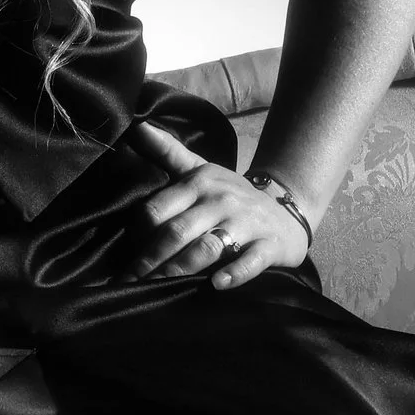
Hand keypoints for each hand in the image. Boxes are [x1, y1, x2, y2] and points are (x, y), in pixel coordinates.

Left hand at [119, 120, 310, 288]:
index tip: (126, 257)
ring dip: (181, 269)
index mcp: (199, 183)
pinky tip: (217, 284)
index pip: (158, 210)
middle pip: (177, 231)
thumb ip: (168, 152)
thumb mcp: (201, 170)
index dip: (138, 235)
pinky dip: (234, 273)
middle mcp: (221, 201)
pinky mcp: (269, 246)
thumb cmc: (231, 194)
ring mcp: (246, 223)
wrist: (287, 206)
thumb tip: (137, 126)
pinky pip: (250, 261)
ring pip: (208, 247)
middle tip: (130, 282)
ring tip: (159, 287)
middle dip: (151, 259)